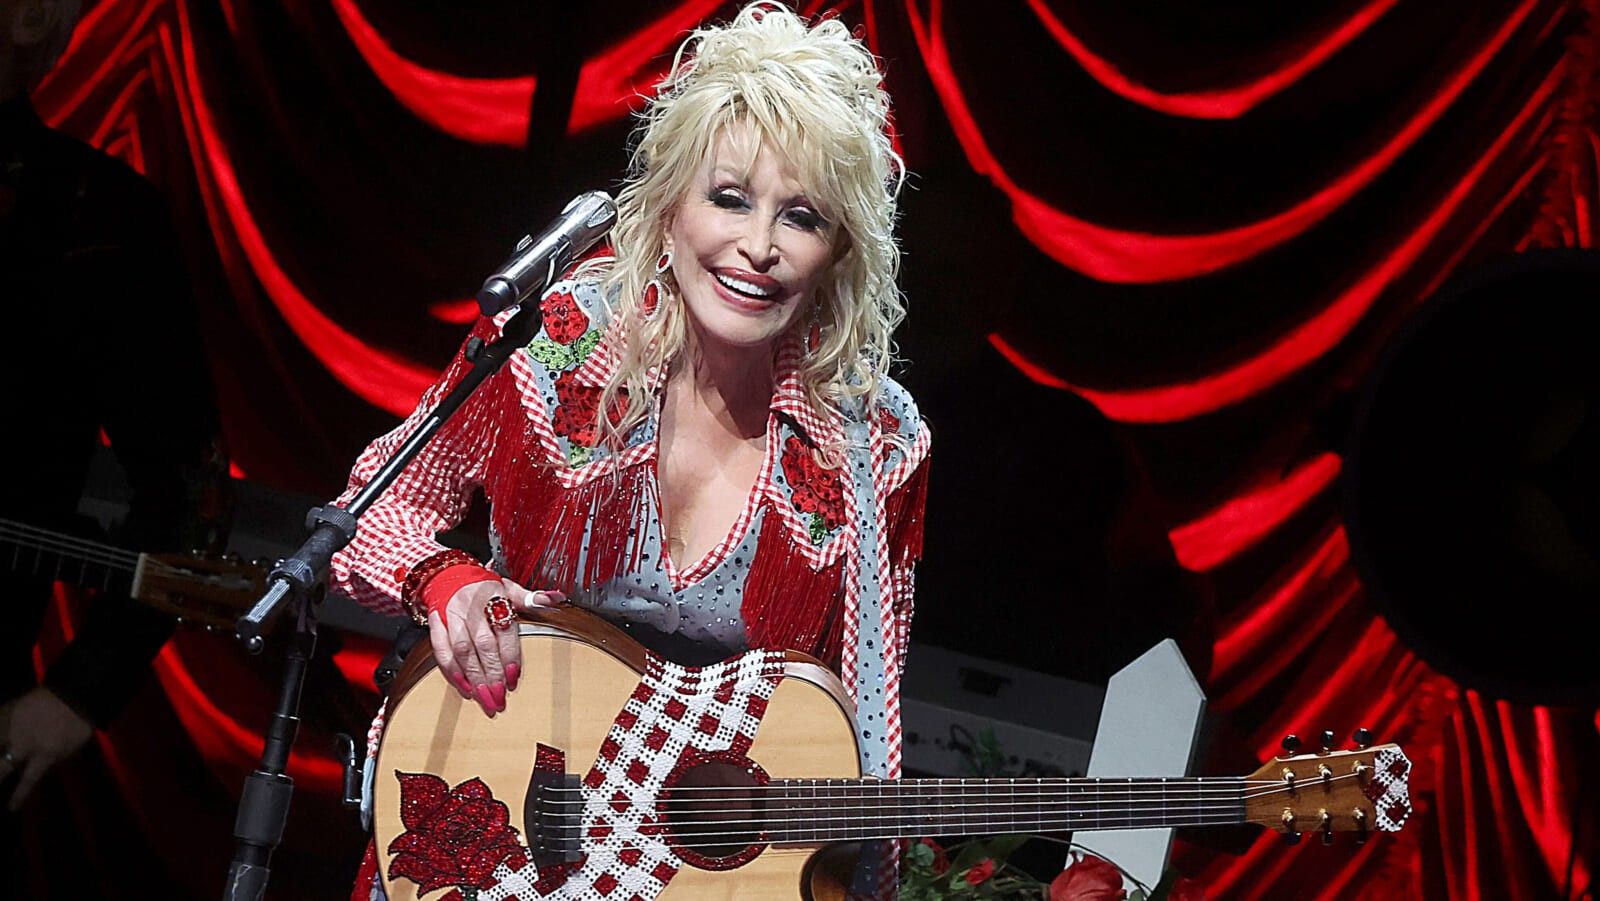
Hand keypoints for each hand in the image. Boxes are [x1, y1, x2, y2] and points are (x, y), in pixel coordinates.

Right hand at [0, 687, 94, 811]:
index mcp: (46, 752)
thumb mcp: (70, 748)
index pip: (28, 780)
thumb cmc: (77, 724)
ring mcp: (15, 725)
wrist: (77, 692)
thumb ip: (50, 761)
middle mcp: (26, 742)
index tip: (9, 809)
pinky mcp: (9, 710)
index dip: (18, 796)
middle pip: (2, 765)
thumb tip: (31, 772)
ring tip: (0, 760)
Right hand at [426, 578, 562, 716]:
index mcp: (493, 597)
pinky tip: (464, 688)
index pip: (504, 630)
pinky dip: (451, 672)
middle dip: (491, 674)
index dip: (509, 655)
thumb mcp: (509, 588)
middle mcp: (471, 608)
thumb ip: (533, 598)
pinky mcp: (437, 625)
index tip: (514, 677)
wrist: (449, 575)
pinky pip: (441, 651)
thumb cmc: (483, 587)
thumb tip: (558, 598)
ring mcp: (452, 617)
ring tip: (485, 699)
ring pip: (461, 651)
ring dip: (473, 678)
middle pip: (482, 645)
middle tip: (499, 698)